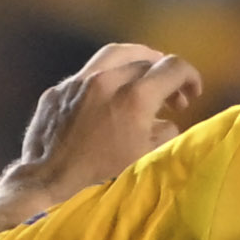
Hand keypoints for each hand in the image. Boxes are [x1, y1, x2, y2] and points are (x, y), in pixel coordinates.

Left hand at [10, 42, 204, 199]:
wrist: (46, 185)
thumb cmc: (100, 179)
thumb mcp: (146, 159)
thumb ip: (165, 133)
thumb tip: (167, 121)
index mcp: (135, 98)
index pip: (173, 67)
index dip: (190, 77)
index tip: (193, 93)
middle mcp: (107, 81)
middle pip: (146, 59)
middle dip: (164, 75)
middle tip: (171, 98)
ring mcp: (78, 82)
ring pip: (116, 55)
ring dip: (137, 62)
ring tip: (144, 79)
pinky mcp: (58, 91)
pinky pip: (88, 74)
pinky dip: (106, 79)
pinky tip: (108, 99)